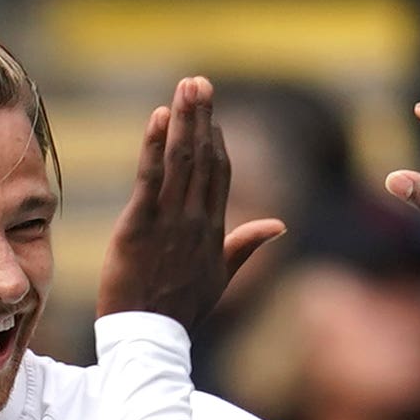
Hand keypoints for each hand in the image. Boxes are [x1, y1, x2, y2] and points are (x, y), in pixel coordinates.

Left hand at [97, 77, 285, 325]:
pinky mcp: (140, 225)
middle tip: (198, 81)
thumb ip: (247, 245)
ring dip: (182, 119)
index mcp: (214, 230)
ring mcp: (169, 222)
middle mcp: (196, 220)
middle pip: (203, 157)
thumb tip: (279, 225)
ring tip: (184, 87)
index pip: (219, 174)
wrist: (151, 338)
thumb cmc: (181, 310)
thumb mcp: (221, 278)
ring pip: (180, 160)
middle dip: (201, 116)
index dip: (215, 140)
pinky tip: (157, 117)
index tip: (209, 113)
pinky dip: (154, 145)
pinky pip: (150, 178)